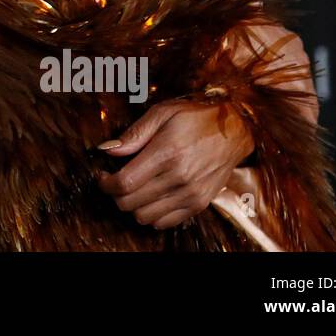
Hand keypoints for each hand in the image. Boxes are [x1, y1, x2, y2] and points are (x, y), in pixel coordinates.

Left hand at [96, 99, 253, 228]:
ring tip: (132, 189)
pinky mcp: (199, 204)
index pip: (124, 183)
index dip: (105, 184)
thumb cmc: (196, 117)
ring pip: (145, 216)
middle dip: (114, 194)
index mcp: (166, 154)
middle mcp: (179, 178)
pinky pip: (165, 222)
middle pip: (130, 203)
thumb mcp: (162, 113)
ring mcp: (191, 195)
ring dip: (131, 206)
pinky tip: (150, 198)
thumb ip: (134, 134)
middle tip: (113, 181)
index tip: (100, 175)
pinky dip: (151, 215)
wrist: (235, 131)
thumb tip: (107, 150)